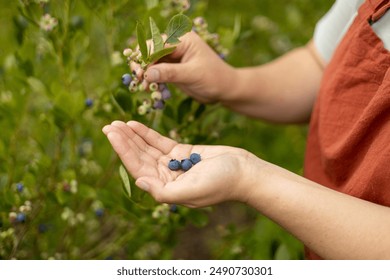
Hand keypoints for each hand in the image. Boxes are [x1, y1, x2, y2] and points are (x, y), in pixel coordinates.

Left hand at [102, 121, 259, 207]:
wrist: (245, 172)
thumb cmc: (222, 183)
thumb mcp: (192, 191)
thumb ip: (164, 191)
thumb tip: (139, 181)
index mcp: (166, 189)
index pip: (138, 169)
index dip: (123, 151)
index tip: (112, 134)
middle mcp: (166, 177)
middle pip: (139, 157)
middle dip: (124, 142)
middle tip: (108, 125)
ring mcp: (173, 163)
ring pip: (147, 148)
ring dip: (132, 136)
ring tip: (117, 123)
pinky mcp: (183, 151)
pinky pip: (160, 142)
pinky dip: (147, 133)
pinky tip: (135, 124)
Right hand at [133, 31, 236, 103]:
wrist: (225, 90)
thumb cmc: (214, 78)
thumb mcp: (192, 75)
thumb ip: (170, 73)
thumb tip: (147, 74)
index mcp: (182, 39)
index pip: (157, 44)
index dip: (146, 57)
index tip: (141, 74)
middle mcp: (176, 45)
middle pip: (151, 51)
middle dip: (143, 65)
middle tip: (138, 80)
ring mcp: (173, 58)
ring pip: (151, 63)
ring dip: (146, 75)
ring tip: (143, 89)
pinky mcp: (172, 70)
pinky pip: (156, 73)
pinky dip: (152, 81)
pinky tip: (151, 90)